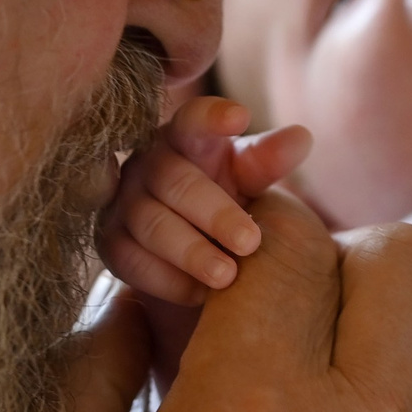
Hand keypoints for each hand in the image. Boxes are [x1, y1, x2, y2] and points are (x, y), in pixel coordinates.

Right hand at [99, 96, 310, 304]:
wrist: (191, 240)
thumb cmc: (223, 193)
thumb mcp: (249, 175)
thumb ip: (268, 159)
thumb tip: (302, 137)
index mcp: (185, 137)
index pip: (193, 118)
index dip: (212, 117)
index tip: (240, 118)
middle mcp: (147, 164)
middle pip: (175, 182)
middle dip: (215, 213)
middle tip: (252, 242)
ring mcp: (123, 202)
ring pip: (151, 224)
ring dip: (191, 252)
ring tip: (228, 276)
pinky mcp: (110, 241)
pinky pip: (131, 260)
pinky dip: (168, 279)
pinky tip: (200, 294)